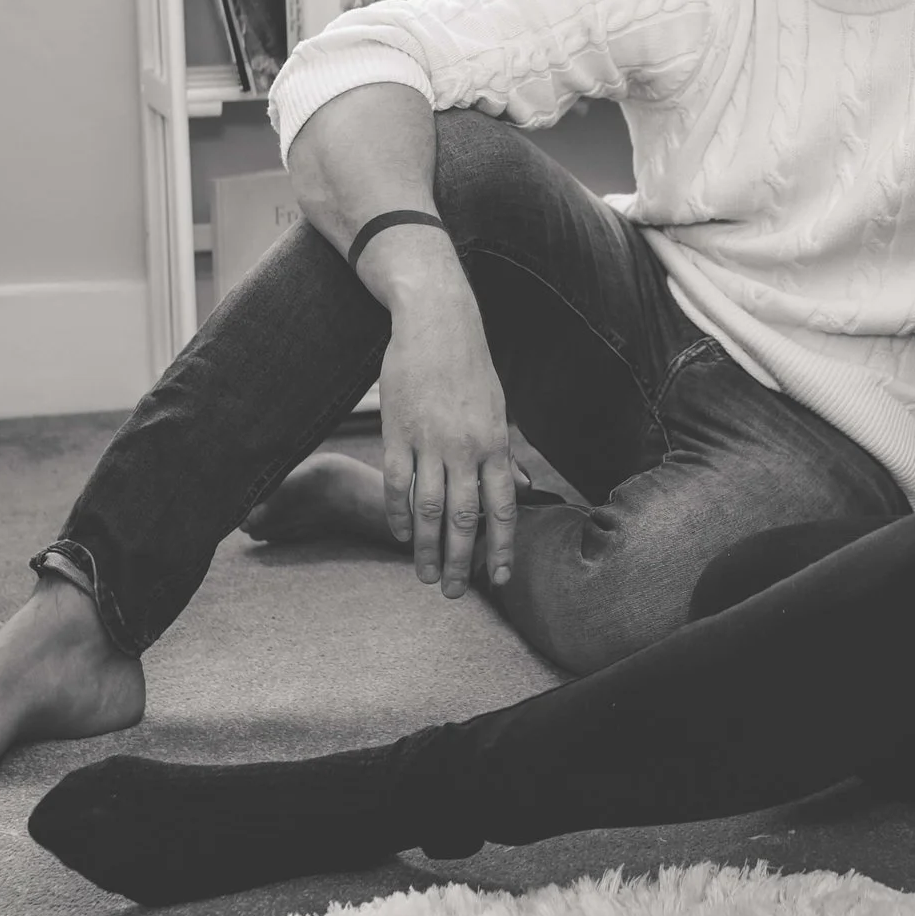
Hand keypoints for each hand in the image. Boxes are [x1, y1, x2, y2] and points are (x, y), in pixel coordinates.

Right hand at [365, 230, 517, 597]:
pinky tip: (399, 536)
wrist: (436, 322)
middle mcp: (465, 448)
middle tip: (455, 594)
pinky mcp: (396, 431)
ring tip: (426, 577)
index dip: (500, 547)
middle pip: (464, 518)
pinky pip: (396, 483)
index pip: (502, 509)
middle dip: (461, 561)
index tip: (499, 579)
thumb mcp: (498, 408)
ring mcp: (428, 441)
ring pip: (428, 509)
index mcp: (495, 443)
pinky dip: (397, 514)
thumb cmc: (470, 367)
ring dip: (427, 549)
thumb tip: (518, 491)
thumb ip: (504, 454)